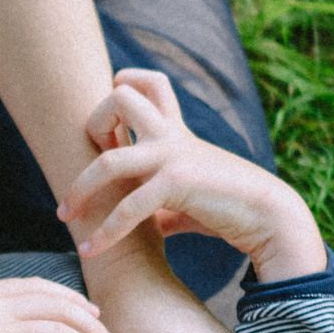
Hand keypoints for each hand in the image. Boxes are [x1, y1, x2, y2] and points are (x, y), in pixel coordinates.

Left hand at [61, 71, 326, 280]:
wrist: (267, 217)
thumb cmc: (227, 207)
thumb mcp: (185, 197)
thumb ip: (159, 201)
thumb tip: (145, 223)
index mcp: (175, 130)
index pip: (148, 82)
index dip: (122, 85)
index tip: (106, 125)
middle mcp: (171, 135)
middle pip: (120, 96)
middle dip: (92, 122)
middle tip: (89, 160)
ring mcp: (173, 156)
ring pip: (109, 157)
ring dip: (79, 188)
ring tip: (65, 215)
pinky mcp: (177, 184)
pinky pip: (129, 208)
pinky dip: (105, 232)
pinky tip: (90, 250)